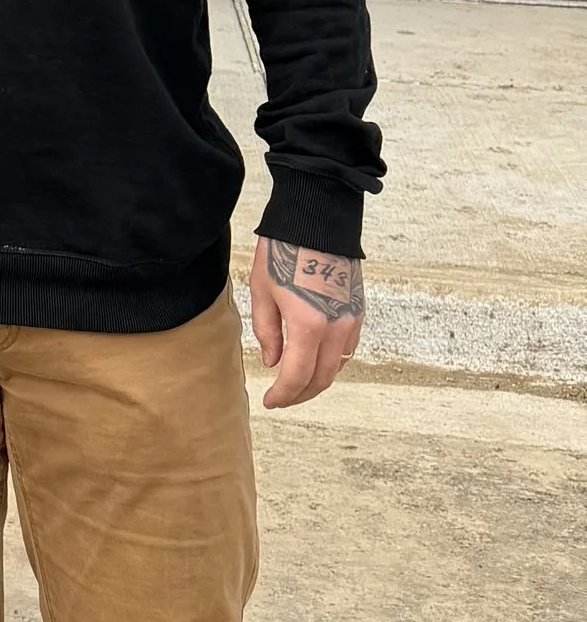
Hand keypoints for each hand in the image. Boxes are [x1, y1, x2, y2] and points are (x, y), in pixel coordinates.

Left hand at [249, 236, 364, 407]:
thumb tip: (272, 363)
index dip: (283, 395)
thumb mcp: (262, 291)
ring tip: (295, 381)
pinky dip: (331, 360)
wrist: (317, 220)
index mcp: (309, 324)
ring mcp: (352, 319)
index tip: (270, 401)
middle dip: (300, 394)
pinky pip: (347, 348)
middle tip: (281, 398)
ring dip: (317, 379)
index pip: (298, 376)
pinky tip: (314, 358)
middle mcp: (337, 327)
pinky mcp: (358, 310)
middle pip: (322, 378)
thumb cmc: (283, 250)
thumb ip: (268, 331)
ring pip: (337, 366)